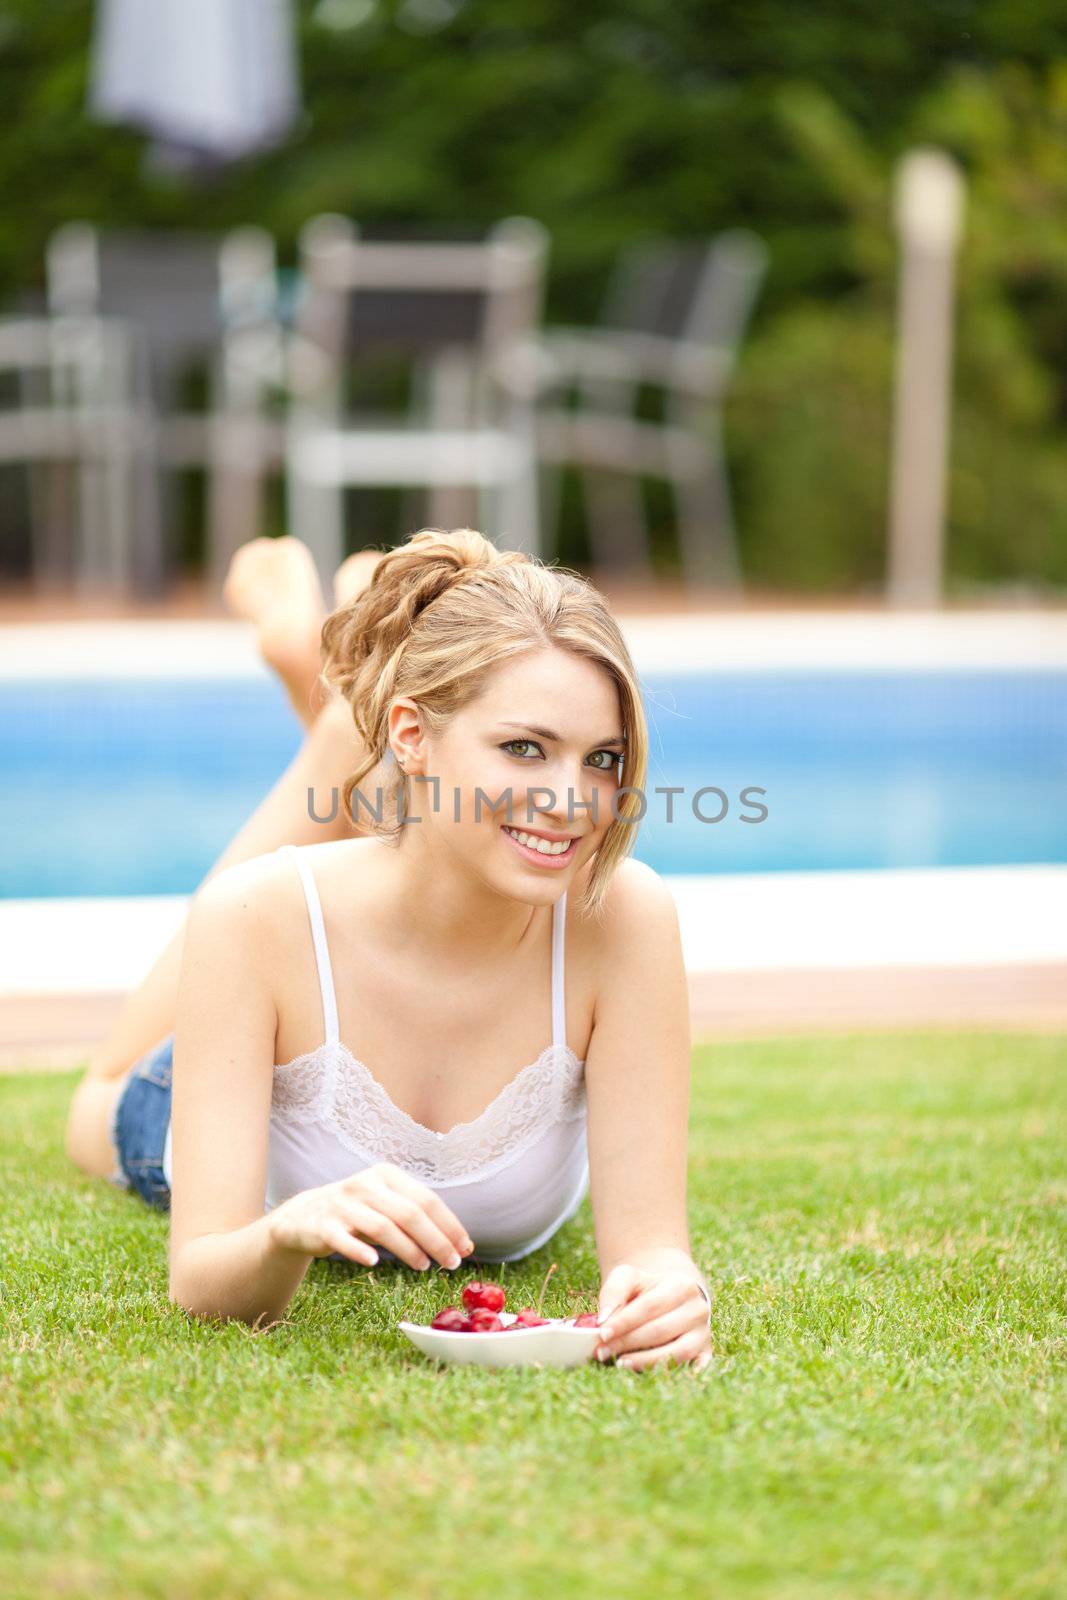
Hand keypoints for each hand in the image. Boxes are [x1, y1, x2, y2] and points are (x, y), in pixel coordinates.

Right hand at [267, 1162, 474, 1271]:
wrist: (304, 1216)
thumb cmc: (358, 1213)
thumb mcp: (387, 1207)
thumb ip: (418, 1220)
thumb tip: (460, 1244)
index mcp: (386, 1175)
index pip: (426, 1199)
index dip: (449, 1225)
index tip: (465, 1249)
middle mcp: (365, 1184)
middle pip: (409, 1213)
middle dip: (436, 1240)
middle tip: (452, 1264)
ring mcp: (342, 1204)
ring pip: (383, 1227)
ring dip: (408, 1249)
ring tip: (424, 1267)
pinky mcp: (323, 1225)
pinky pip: (344, 1240)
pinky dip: (360, 1251)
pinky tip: (374, 1263)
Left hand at [595, 1263, 711, 1372]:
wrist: (673, 1298)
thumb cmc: (648, 1290)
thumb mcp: (630, 1279)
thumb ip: (614, 1291)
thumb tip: (604, 1319)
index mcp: (681, 1286)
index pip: (649, 1306)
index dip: (624, 1322)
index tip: (603, 1333)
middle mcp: (698, 1309)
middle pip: (660, 1330)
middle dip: (628, 1343)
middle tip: (602, 1352)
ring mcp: (703, 1333)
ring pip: (676, 1352)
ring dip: (645, 1361)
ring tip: (620, 1363)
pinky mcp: (705, 1353)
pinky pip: (690, 1367)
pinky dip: (674, 1373)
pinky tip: (652, 1376)